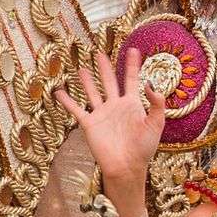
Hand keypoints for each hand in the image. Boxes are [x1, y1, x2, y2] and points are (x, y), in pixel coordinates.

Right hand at [54, 49, 165, 182]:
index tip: (134, 49)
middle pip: (109, 81)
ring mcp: (102, 114)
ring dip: (87, 81)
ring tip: (81, 68)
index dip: (133, 64)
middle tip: (100, 53)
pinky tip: (59, 92)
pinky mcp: (90, 124)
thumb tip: (150, 82)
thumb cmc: (144, 148)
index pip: (132, 79)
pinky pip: (76, 110)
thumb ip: (156, 102)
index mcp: (133, 104)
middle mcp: (116, 106)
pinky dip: (67, 101)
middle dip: (105, 67)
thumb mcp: (156, 123)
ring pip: (93, 92)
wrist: (127, 167)